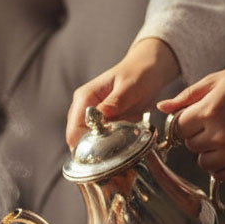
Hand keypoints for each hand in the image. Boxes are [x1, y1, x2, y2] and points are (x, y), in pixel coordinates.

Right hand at [66, 37, 180, 147]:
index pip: (73, 130)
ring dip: (103, 148)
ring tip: (121, 148)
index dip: (83, 146)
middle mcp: (83, 108)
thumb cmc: (140, 72)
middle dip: (93, 150)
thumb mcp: (130, 86)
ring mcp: (92, 116)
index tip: (101, 155)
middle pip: (78, 139)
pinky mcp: (103, 122)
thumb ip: (114, 102)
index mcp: (84, 98)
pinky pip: (102, 139)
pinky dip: (111, 144)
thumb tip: (99, 116)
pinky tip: (124, 143)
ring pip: (89, 141)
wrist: (150, 68)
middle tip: (114, 155)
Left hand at [157, 54, 224, 181]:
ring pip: (203, 163)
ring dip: (208, 152)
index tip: (197, 115)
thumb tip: (160, 108)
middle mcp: (222, 133)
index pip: (178, 128)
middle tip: (216, 121)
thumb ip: (187, 96)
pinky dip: (222, 166)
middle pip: (190, 145)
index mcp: (210, 110)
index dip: (185, 122)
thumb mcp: (218, 79)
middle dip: (197, 135)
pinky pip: (221, 175)